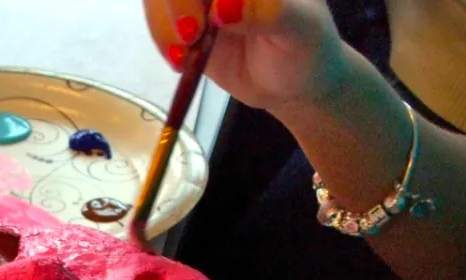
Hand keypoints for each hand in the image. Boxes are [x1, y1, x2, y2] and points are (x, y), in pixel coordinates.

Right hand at [143, 0, 345, 111]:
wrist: (294, 85)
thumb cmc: (307, 49)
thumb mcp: (302, 29)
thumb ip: (269, 11)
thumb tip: (224, 7)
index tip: (216, 16)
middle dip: (174, 3)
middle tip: (191, 35)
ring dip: (163, 23)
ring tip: (184, 55)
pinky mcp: (185, 21)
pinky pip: (158, 20)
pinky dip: (162, 40)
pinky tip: (181, 61)